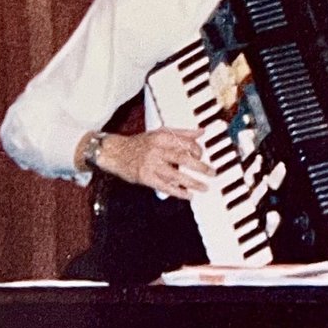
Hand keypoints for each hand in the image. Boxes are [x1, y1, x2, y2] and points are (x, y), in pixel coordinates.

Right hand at [92, 129, 210, 198]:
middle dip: (200, 167)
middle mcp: (156, 150)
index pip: (185, 143)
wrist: (115, 152)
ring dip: (192, 182)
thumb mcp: (160, 133)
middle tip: (212, 173)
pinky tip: (188, 195)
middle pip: (182, 159)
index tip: (202, 156)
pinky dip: (178, 192)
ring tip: (204, 187)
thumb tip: (202, 131)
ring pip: (175, 175)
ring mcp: (150, 165)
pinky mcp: (145, 178)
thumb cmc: (140, 143)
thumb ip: (182, 133)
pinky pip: (165, 187)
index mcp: (161, 137)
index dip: (197, 150)